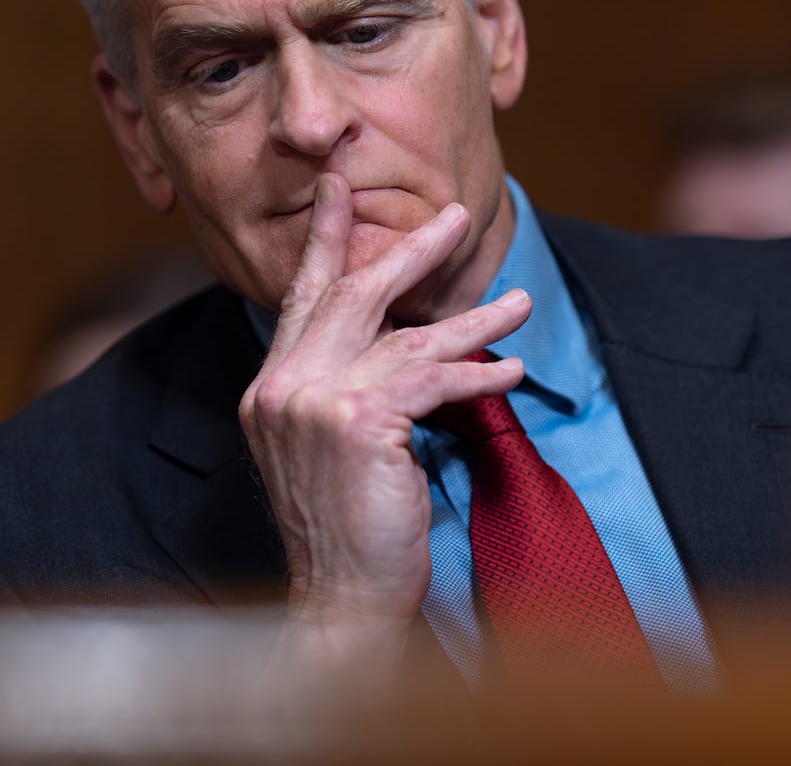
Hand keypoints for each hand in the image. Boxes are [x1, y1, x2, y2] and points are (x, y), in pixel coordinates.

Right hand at [240, 173, 530, 680]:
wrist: (339, 600)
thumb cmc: (346, 532)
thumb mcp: (329, 450)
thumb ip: (341, 393)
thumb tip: (395, 348)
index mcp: (271, 388)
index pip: (301, 299)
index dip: (325, 242)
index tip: (337, 189)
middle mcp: (282, 387)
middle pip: (351, 293)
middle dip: (407, 249)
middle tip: (454, 214)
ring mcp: (314, 401)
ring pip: (406, 336)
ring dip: (472, 316)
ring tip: (519, 299)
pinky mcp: (358, 422)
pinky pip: (432, 380)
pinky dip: (477, 372)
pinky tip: (510, 371)